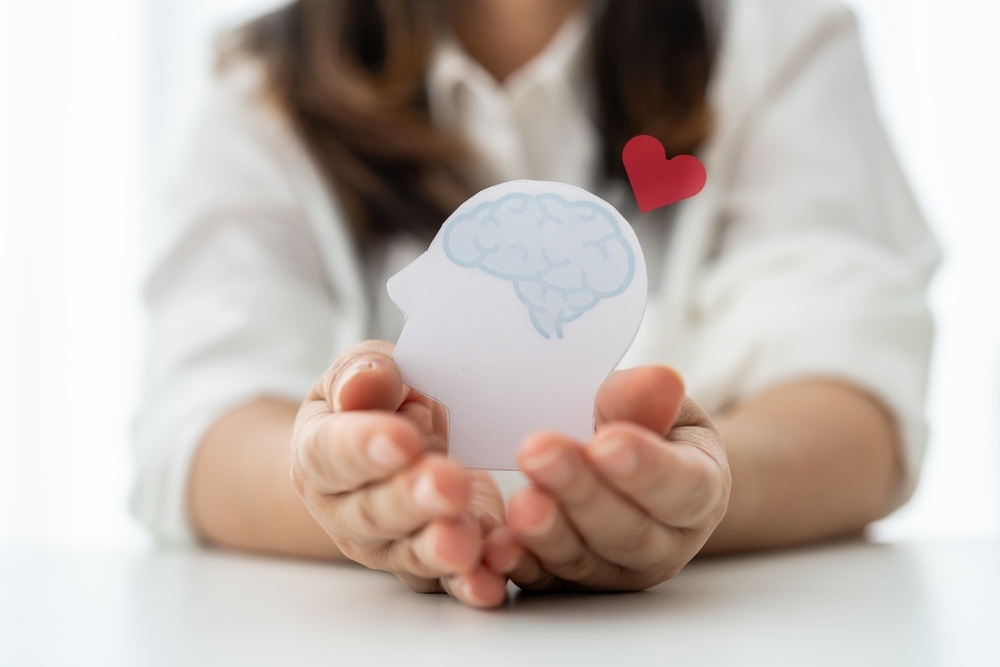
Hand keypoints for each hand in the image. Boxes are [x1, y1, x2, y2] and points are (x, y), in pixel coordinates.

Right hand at [289, 341, 507, 606]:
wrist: (397, 444)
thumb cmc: (381, 401)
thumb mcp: (367, 371)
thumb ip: (364, 374)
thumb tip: (362, 383)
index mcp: (318, 452)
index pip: (333, 453)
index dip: (365, 447)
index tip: (403, 439)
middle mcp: (342, 510)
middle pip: (371, 512)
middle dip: (411, 499)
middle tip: (448, 484)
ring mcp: (384, 545)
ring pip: (408, 552)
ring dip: (438, 547)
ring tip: (465, 539)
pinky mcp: (428, 567)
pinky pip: (448, 581)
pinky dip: (470, 584)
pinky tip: (488, 582)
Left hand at [484, 366, 729, 591]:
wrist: (630, 468)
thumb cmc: (645, 430)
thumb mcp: (655, 405)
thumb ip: (647, 399)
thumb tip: (660, 380)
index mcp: (699, 491)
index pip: (682, 486)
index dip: (646, 468)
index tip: (606, 443)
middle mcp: (666, 542)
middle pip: (629, 531)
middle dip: (581, 493)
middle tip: (539, 454)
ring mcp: (620, 570)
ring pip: (587, 560)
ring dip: (549, 533)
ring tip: (522, 502)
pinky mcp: (574, 583)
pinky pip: (546, 581)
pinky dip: (521, 565)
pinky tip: (498, 547)